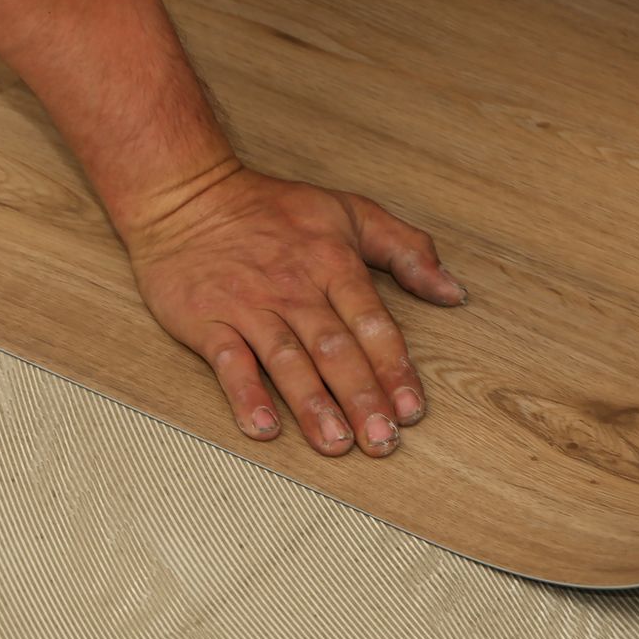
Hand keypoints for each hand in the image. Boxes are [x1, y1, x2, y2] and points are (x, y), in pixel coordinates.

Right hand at [123, 166, 468, 455]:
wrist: (185, 194)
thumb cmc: (272, 208)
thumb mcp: (350, 212)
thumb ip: (407, 250)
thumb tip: (453, 291)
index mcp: (334, 264)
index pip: (372, 323)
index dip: (393, 368)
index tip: (412, 409)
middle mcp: (295, 289)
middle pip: (335, 350)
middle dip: (362, 398)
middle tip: (382, 441)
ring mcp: (250, 306)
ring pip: (288, 360)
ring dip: (313, 405)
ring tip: (336, 444)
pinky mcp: (207, 320)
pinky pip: (228, 361)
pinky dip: (245, 394)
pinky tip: (263, 427)